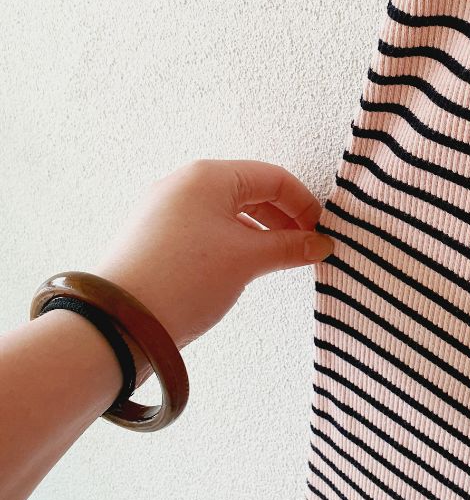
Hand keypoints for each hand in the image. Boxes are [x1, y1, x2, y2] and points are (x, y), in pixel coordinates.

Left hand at [90, 159, 333, 358]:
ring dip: (258, 233)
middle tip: (304, 248)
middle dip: (282, 219)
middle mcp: (183, 184)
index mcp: (207, 176)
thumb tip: (318, 245)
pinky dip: (231, 242)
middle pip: (250, 191)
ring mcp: (165, 210)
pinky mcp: (154, 237)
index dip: (304, 204)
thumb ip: (289, 247)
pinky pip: (205, 228)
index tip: (320, 233)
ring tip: (277, 261)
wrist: (119, 324)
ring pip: (227, 212)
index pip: (273, 177)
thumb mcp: (247, 260)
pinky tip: (241, 268)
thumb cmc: (183, 280)